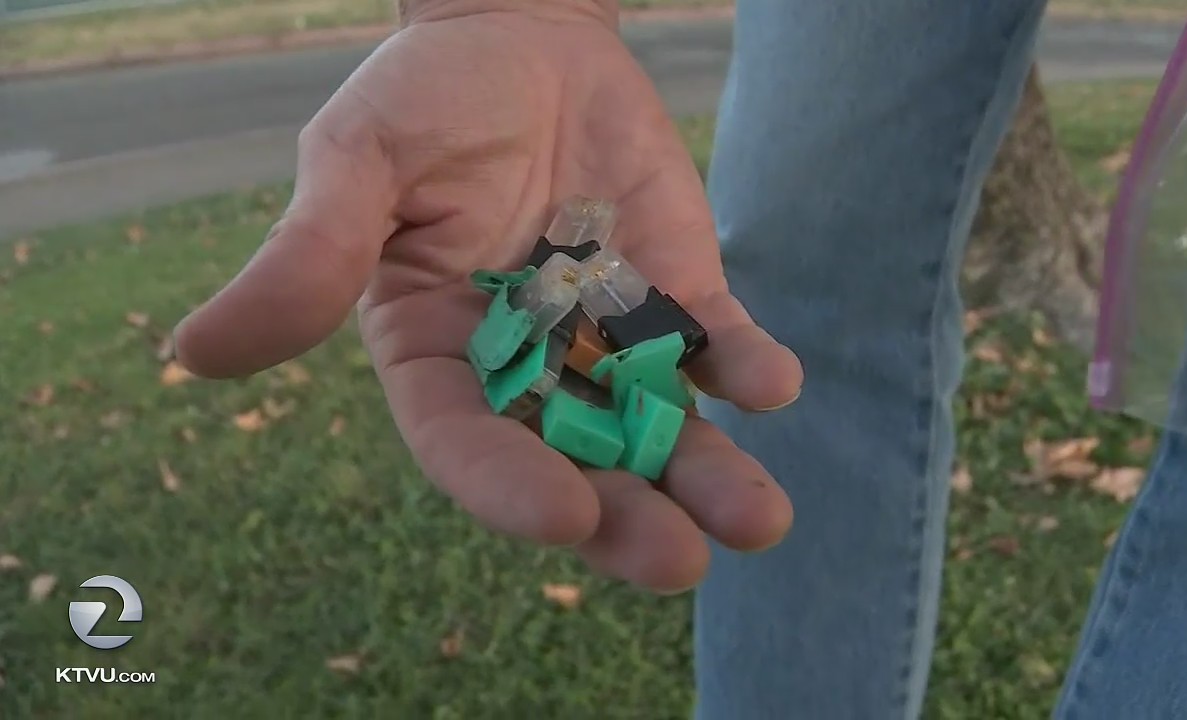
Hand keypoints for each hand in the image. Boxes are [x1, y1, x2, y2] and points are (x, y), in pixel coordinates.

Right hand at [173, 0, 803, 593]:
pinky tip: (771, 383)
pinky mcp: (678, 295)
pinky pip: (716, 344)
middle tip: (678, 562)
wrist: (525, 37)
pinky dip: (746, 368)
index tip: (564, 512)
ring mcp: (610, 336)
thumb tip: (194, 354)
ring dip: (709, 473)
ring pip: (658, 425)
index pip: (465, 439)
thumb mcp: (355, 161)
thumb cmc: (426, 96)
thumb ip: (307, 256)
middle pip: (575, 459)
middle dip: (626, 515)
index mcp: (437, 354)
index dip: (507, 484)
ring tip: (758, 520)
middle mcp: (527, 366)